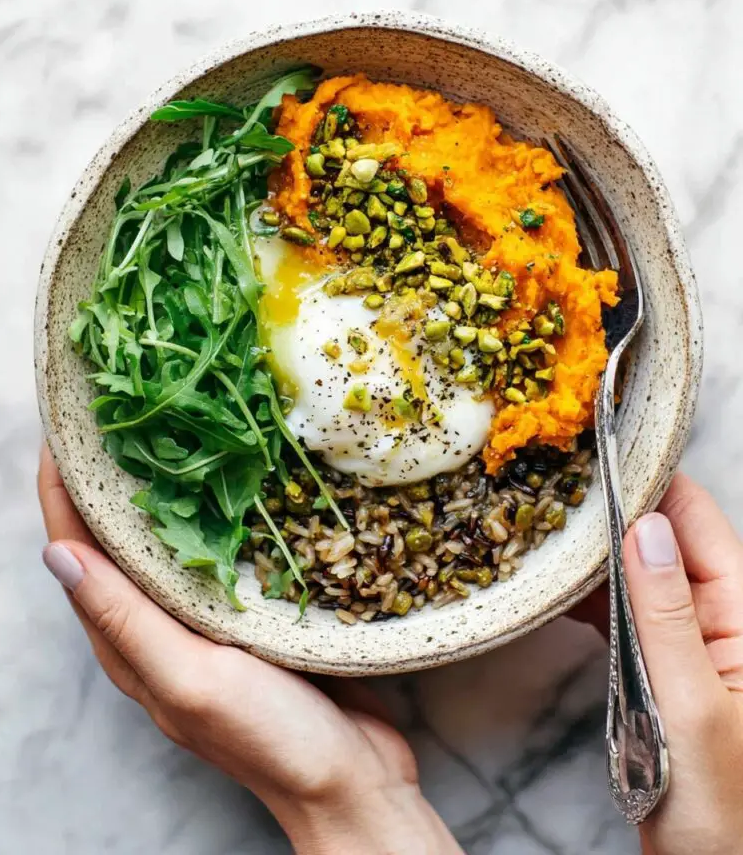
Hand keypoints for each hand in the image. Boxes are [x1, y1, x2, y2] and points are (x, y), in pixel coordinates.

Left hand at [38, 445, 461, 854]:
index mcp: (130, 643)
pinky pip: (220, 550)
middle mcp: (159, 626)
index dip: (62, 487)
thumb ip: (126, 621)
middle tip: (120, 407)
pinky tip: (232, 477)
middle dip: (108, 475)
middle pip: (116, 538)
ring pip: (170, 538)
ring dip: (161, 485)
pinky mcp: (253, 611)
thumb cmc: (271, 739)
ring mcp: (207, 617)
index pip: (76, 550)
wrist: (352, 779)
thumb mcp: (192, 680)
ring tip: (170, 425)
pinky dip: (214, 509)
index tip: (65, 423)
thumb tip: (58, 554)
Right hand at [579, 474, 742, 854]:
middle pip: (663, 538)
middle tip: (551, 485)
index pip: (697, 520)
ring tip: (541, 526)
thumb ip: (668, 615)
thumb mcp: (693, 708)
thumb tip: (646, 528)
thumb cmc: (722, 810)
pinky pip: (626, 612)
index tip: (597, 452)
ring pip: (638, 572)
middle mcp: (719, 618)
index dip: (651, 480)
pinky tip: (555, 588)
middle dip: (612, 510)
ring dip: (595, 552)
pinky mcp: (661, 665)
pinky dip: (591, 596)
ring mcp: (688, 641)